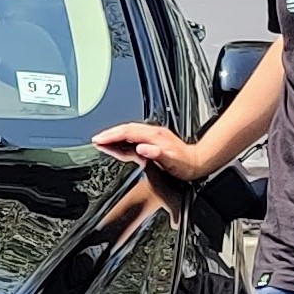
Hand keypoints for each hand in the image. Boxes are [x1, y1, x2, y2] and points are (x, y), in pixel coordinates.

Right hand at [93, 121, 208, 180]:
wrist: (198, 162)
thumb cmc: (186, 165)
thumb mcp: (172, 162)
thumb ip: (156, 154)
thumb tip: (142, 148)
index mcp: (154, 136)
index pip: (128, 132)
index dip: (112, 135)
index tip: (99, 140)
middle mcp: (153, 133)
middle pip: (126, 129)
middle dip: (109, 133)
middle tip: (95, 139)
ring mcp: (153, 135)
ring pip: (129, 131)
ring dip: (115, 134)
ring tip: (103, 140)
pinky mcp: (154, 140)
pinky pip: (134, 135)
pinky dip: (123, 138)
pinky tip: (119, 142)